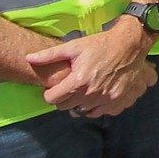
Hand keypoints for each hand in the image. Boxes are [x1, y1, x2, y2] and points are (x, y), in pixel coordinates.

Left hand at [27, 21, 158, 117]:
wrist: (131, 45)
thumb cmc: (101, 44)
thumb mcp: (74, 46)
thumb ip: (49, 55)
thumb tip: (27, 58)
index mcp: (78, 82)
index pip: (53, 100)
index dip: (51, 93)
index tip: (54, 88)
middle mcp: (91, 95)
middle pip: (67, 107)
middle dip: (65, 99)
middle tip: (69, 87)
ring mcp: (106, 101)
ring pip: (83, 112)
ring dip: (81, 104)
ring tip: (84, 91)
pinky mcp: (119, 103)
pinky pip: (101, 113)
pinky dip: (98, 107)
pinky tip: (98, 95)